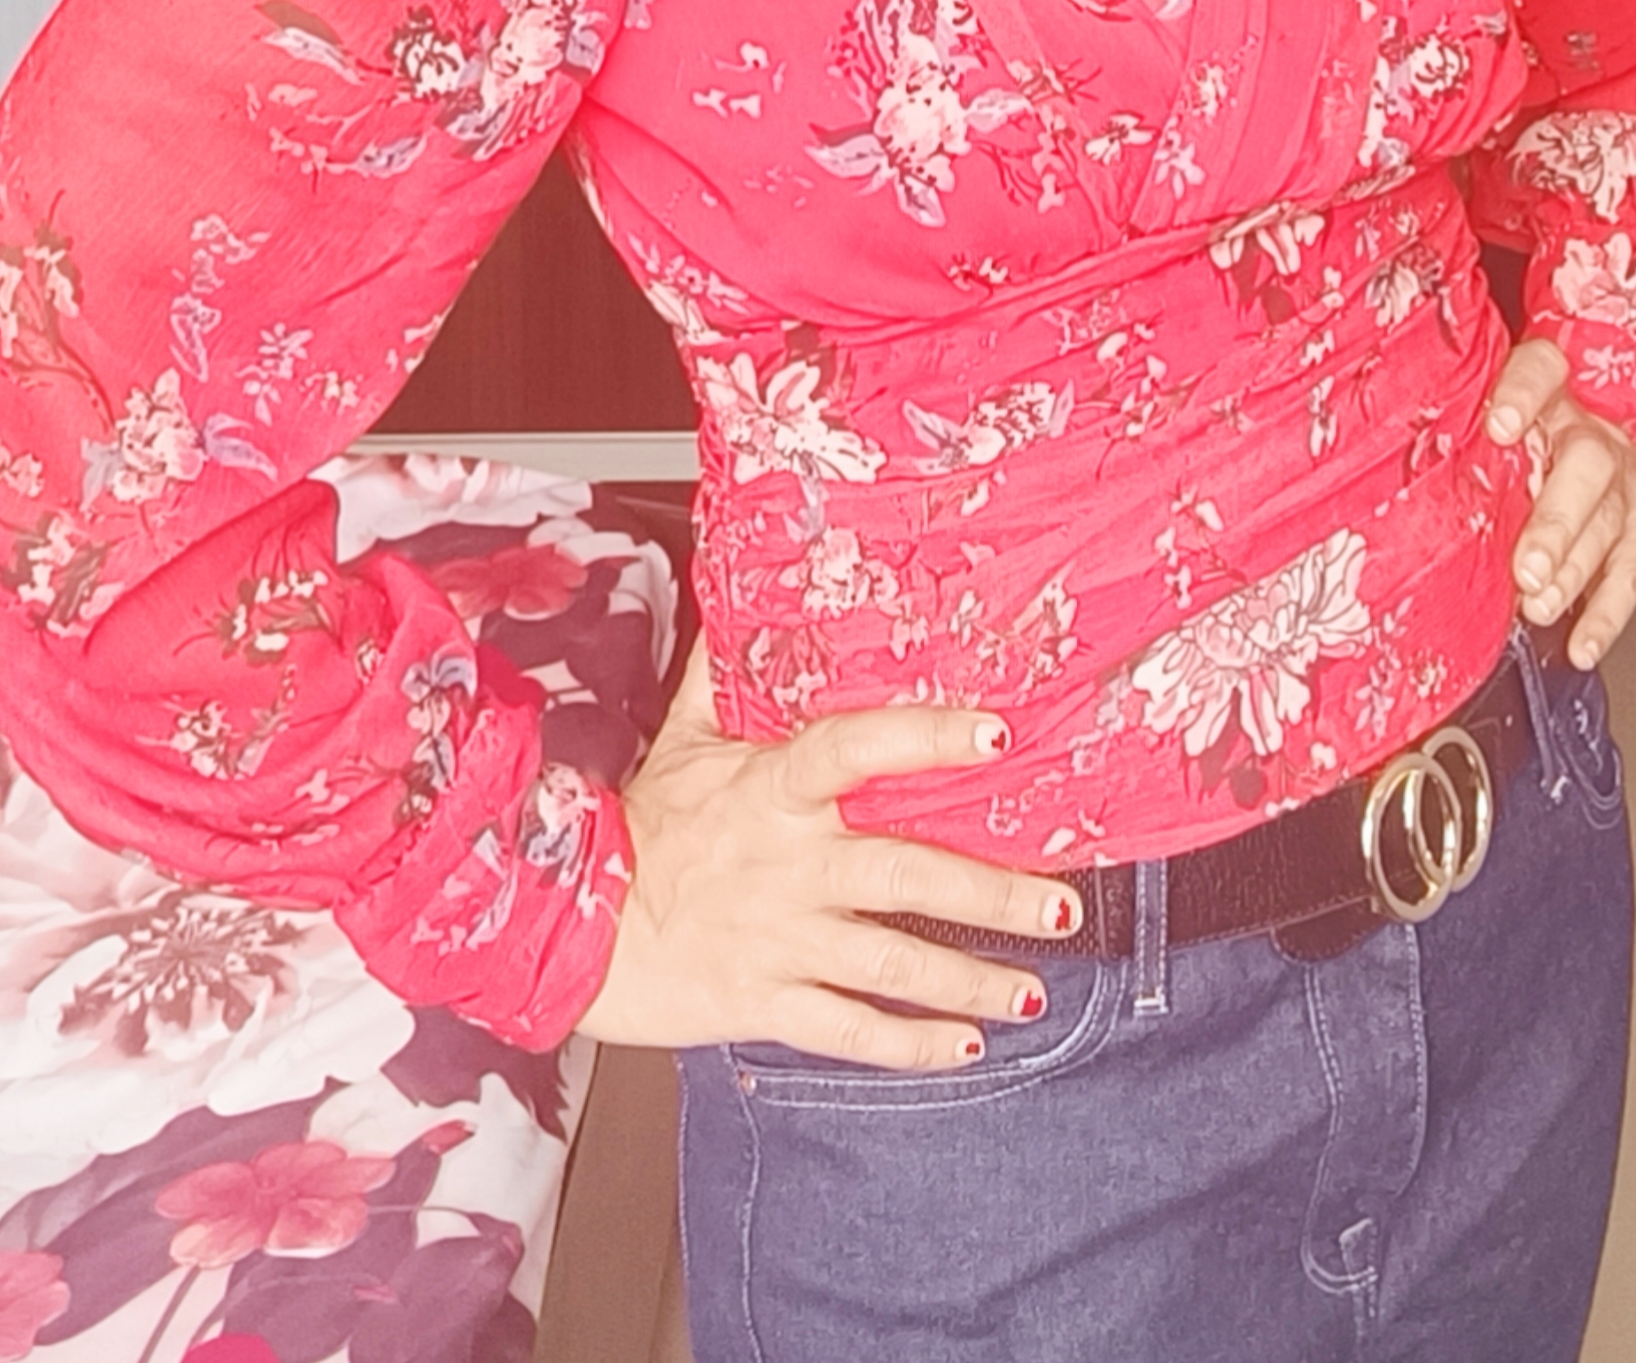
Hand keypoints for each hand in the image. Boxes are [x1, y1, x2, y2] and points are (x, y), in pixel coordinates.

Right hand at [576, 636, 1081, 1068]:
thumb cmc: (642, 824)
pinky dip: (912, 1043)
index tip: (995, 737)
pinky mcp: (766, 1002)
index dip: (926, 739)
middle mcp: (788, 865)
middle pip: (906, 875)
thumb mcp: (684, 737)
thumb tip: (748, 590)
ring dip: (971, 976)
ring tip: (1036, 985)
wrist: (573, 924)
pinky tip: (968, 1044)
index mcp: (771, 790)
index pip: (855, 750)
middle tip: (1062, 902)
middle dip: (992, 894)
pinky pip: (851, 1029)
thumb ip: (728, 672)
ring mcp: (781, 939)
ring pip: (893, 962)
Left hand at [1486, 337, 1635, 670]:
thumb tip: (1382, 440)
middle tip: (1526, 566)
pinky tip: (1582, 643)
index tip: (1500, 426)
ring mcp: (1623, 480)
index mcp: (1550, 390)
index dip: (1524, 395)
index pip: (1541, 372)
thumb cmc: (1521, 429)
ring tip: (1540, 605)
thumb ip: (1453, 416)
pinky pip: (1632, 571)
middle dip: (1556, 522)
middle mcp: (1592, 432)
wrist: (1593, 428)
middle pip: (1586, 465)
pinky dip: (1607, 614)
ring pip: (1610, 522)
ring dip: (1575, 572)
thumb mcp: (1488, 403)